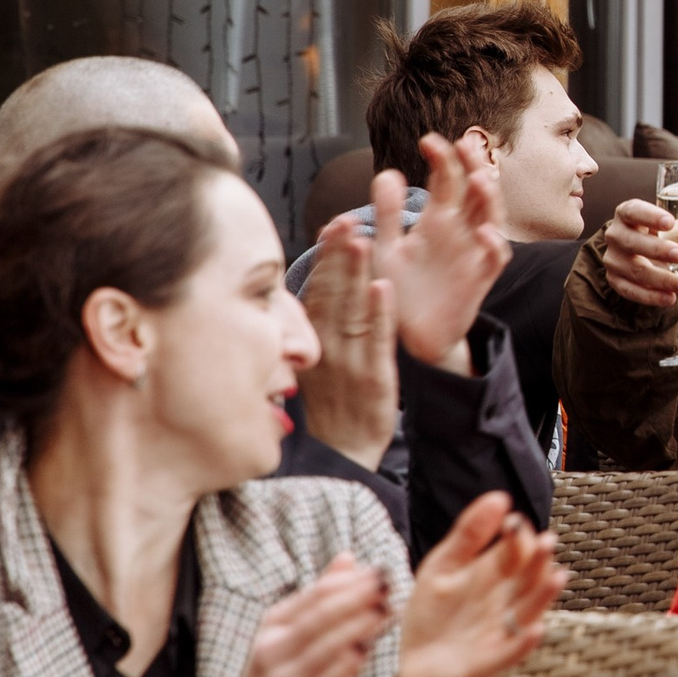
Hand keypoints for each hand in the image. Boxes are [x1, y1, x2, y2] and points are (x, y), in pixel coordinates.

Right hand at [202, 553, 392, 676]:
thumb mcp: (284, 634)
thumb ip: (317, 598)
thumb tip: (347, 557)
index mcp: (271, 626)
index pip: (315, 595)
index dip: (351, 581)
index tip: (381, 570)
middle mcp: (271, 651)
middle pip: (322, 616)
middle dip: (359, 598)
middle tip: (390, 585)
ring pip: (328, 647)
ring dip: (362, 627)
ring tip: (389, 611)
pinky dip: (350, 665)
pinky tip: (368, 651)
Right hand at [296, 214, 396, 469]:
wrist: (342, 456)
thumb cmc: (327, 407)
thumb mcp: (307, 367)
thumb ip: (302, 333)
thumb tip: (295, 298)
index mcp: (310, 345)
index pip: (318, 293)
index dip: (326, 260)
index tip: (332, 226)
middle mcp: (326, 350)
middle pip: (333, 295)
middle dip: (339, 257)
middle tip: (345, 220)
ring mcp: (350, 364)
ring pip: (354, 311)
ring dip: (357, 275)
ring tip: (362, 240)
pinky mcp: (375, 380)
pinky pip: (377, 342)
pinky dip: (380, 314)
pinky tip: (382, 286)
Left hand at [373, 134, 510, 374]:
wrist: (412, 337)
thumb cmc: (401, 291)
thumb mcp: (386, 249)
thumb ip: (386, 214)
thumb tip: (387, 172)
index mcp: (436, 219)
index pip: (446, 178)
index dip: (442, 157)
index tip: (427, 140)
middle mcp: (459, 230)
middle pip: (474, 188)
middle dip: (473, 164)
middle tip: (464, 143)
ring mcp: (473, 251)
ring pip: (491, 215)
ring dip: (488, 197)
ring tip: (478, 179)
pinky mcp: (480, 278)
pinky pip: (495, 257)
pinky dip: (493, 243)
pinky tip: (483, 232)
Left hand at [394, 493, 567, 676]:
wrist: (411, 665)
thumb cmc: (432, 613)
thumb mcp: (443, 566)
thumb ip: (469, 534)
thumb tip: (500, 497)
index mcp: (496, 573)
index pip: (517, 549)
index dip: (518, 535)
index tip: (512, 522)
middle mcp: (506, 600)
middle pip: (530, 576)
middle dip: (540, 560)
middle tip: (546, 541)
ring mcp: (501, 630)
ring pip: (531, 610)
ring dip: (545, 595)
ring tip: (557, 577)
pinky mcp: (490, 661)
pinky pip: (512, 651)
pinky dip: (524, 642)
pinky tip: (534, 629)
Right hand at [601, 201, 677, 307]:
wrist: (638, 253)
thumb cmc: (661, 236)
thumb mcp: (676, 230)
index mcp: (629, 213)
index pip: (634, 210)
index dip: (650, 215)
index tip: (671, 222)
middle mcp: (616, 234)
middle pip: (631, 241)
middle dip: (657, 250)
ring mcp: (613, 259)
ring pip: (634, 270)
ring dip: (661, 279)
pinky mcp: (614, 280)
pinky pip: (630, 291)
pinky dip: (651, 296)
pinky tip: (670, 299)